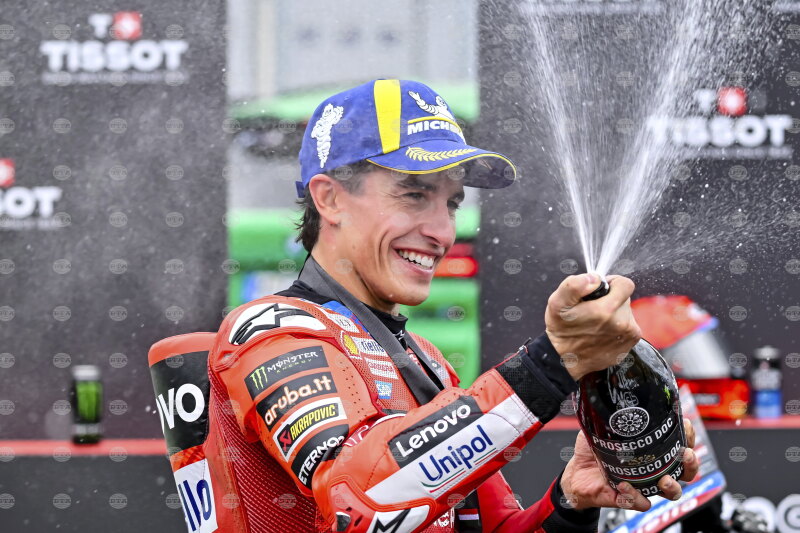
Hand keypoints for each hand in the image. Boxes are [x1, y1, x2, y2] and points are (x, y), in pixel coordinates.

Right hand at [545, 273, 640, 379]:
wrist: (564, 361)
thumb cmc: (561, 331)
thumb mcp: (557, 303)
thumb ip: (574, 285)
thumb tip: (595, 278)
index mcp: (606, 310)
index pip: (625, 284)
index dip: (611, 283)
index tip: (599, 291)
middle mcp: (623, 323)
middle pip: (625, 298)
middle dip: (610, 299)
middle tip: (592, 309)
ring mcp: (628, 336)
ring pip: (626, 313)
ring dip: (613, 313)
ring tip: (595, 323)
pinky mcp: (629, 345)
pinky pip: (627, 327)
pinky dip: (616, 327)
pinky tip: (601, 333)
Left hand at [560, 419, 701, 510]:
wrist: (575, 474)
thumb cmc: (593, 451)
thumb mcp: (601, 429)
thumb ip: (609, 416)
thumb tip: (611, 397)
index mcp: (651, 451)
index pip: (679, 444)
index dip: (688, 436)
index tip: (685, 425)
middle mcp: (653, 470)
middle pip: (685, 471)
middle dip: (691, 463)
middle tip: (685, 454)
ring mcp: (643, 486)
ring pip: (672, 492)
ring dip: (673, 486)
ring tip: (664, 479)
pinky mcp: (628, 499)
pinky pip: (640, 503)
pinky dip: (635, 497)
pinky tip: (625, 485)